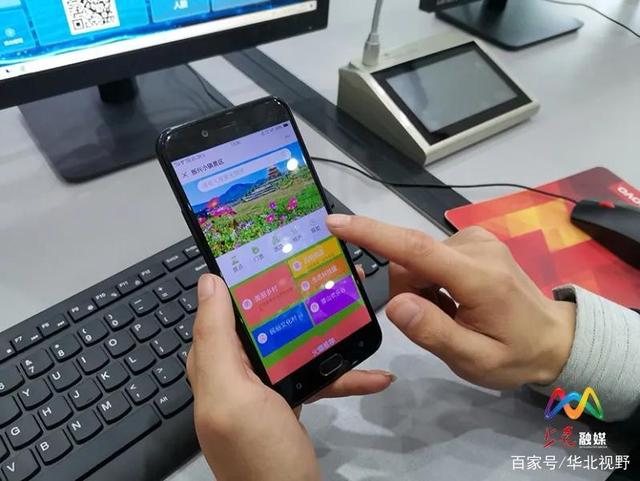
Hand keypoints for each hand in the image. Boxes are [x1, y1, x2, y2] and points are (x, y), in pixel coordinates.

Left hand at [187, 274, 393, 480]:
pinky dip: (343, 375)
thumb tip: (208, 281)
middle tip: (327, 274)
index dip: (244, 276)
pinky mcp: (289, 404)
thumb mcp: (231, 393)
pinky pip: (315, 379)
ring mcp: (264, 390)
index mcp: (214, 364)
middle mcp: (235, 372)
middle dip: (295, 298)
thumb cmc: (258, 451)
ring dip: (326, 331)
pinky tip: (376, 374)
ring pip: (294, 346)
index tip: (275, 249)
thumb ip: (215, 339)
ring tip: (355, 309)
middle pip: (265, 322)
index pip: (223, 307)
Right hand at [326, 215, 576, 389]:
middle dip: (410, 294)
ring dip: (423, 289)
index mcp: (477, 277)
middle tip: (439, 323)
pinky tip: (456, 298)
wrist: (554, 337)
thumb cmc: (515, 354)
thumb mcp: (475, 359)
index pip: (415, 249)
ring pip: (418, 259)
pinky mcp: (474, 239)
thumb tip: (394, 304)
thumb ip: (434, 332)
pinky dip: (432, 279)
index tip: (335, 223)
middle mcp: (475, 246)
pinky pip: (431, 255)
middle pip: (410, 261)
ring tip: (453, 313)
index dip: (372, 234)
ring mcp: (476, 239)